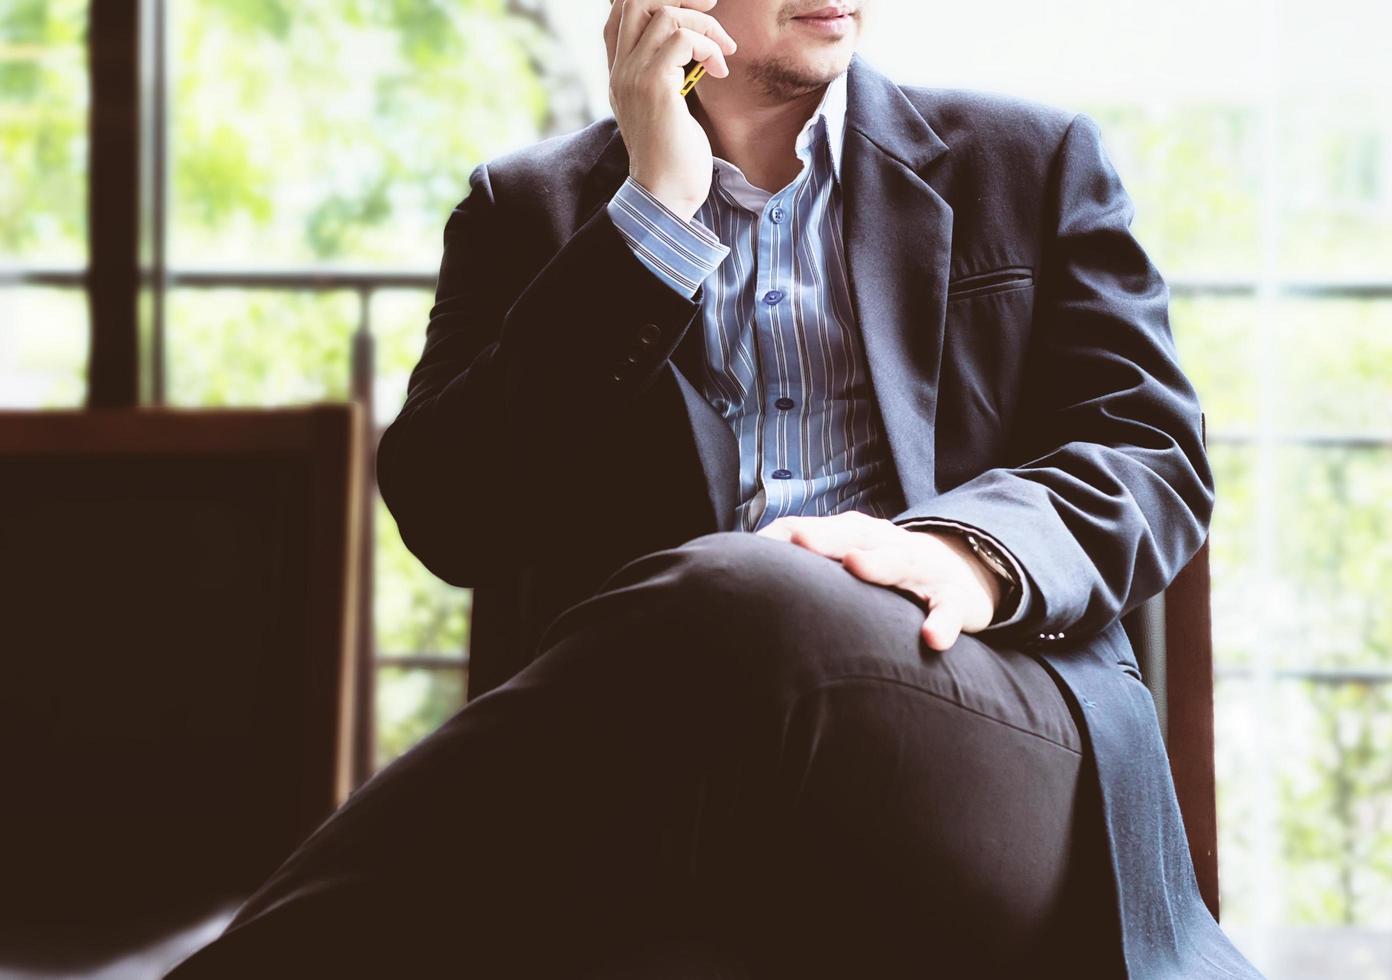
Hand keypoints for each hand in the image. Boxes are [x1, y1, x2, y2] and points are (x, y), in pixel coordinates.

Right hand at [604, 0, 737, 221]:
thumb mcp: (665, 107)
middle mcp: (620, 70)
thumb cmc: (673, 157)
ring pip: (666, 14)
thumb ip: (667, 74)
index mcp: (619, 73)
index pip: (620, 10)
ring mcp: (633, 76)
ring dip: (706, 25)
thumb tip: (691, 45)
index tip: (695, 7)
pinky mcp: (654, 86)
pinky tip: (720, 70)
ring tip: (723, 52)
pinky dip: (710, 46)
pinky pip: (683, 39)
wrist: (665, 195)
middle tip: (712, 8)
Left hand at [754, 512, 1004, 651]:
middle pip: (856, 536)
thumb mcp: (853, 555)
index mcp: (860, 536)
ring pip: (900, 561)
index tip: (760, 543)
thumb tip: (749, 568)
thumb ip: (810, 562)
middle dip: (827, 536)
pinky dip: (942, 623)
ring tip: (855, 565)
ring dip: (878, 563)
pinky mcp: (953, 599)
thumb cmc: (889, 567)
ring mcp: (923, 569)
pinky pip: (948, 611)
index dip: (793, 534)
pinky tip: (932, 639)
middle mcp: (889, 544)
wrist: (963, 570)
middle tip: (799, 539)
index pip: (822, 530)